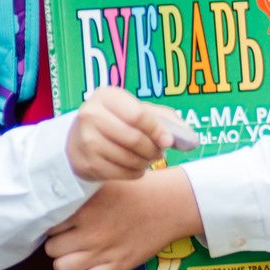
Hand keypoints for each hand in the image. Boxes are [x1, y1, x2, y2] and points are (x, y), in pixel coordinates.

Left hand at [47, 170, 203, 269]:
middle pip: (52, 247)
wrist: (171, 205)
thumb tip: (60, 200)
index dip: (52, 224)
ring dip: (62, 263)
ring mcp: (103, 252)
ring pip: (62, 267)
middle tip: (64, 240)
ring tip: (69, 256)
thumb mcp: (106, 182)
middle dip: (55, 244)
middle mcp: (91, 232)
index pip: (50, 224)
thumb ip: (82, 192)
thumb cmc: (141, 189)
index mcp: (86, 209)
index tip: (58, 224)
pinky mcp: (117, 266)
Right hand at [66, 85, 186, 182]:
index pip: (138, 115)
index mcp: (107, 96)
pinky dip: (135, 172)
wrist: (79, 140)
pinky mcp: (87, 163)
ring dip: (146, 162)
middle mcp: (91, 115)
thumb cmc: (117, 122)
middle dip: (153, 150)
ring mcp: (86, 140)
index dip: (157, 131)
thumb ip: (165, 119)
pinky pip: (122, 173)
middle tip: (159, 152)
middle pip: (134, 139)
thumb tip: (189, 137)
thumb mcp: (137, 111)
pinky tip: (134, 166)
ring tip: (147, 158)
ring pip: (129, 159)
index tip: (169, 141)